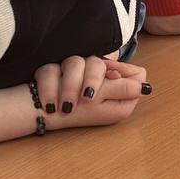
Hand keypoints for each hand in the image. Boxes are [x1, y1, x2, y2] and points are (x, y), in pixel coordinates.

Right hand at [34, 57, 149, 128]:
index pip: (135, 72)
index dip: (123, 72)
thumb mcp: (103, 104)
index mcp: (117, 91)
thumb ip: (123, 89)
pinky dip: (50, 83)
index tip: (110, 78)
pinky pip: (54, 66)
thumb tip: (146, 85)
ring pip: (76, 61)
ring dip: (68, 84)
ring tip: (65, 104)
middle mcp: (100, 80)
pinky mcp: (58, 71)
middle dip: (90, 80)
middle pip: (102, 62)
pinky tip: (51, 101)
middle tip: (86, 98)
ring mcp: (78, 74)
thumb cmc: (74, 115)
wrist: (34, 117)